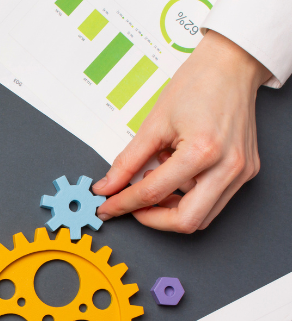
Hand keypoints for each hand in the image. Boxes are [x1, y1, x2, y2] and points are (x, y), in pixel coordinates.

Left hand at [93, 31, 270, 232]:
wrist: (231, 65)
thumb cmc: (197, 85)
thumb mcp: (154, 124)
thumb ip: (127, 162)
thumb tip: (107, 187)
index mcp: (203, 151)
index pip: (154, 193)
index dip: (125, 204)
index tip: (108, 207)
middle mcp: (228, 166)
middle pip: (187, 221)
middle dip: (153, 219)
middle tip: (132, 206)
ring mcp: (241, 172)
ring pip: (202, 217)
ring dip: (172, 210)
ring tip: (156, 182)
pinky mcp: (246, 171)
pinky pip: (213, 201)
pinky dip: (189, 198)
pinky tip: (176, 175)